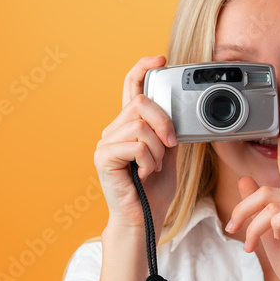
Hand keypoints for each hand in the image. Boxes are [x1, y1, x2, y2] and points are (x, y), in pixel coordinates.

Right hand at [94, 55, 178, 236]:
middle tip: (171, 145)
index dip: (142, 69)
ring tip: (154, 167)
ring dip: (158, 149)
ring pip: (141, 126)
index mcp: (128, 127)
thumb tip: (176, 113)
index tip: (159, 59)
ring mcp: (105, 144)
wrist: (144, 221)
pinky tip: (145, 173)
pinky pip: (137, 145)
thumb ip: (168, 132)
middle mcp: (113, 131)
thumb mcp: (168, 155)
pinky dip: (150, 161)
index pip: (130, 88)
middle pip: (141, 104)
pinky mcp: (103, 158)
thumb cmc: (153, 192)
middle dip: (164, 123)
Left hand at [226, 106, 279, 280]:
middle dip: (242, 210)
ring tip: (250, 245)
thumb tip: (245, 179)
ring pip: (271, 203)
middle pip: (266, 189)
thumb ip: (256, 206)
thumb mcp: (265, 231)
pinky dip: (271, 228)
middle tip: (233, 230)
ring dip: (253, 226)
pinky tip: (274, 242)